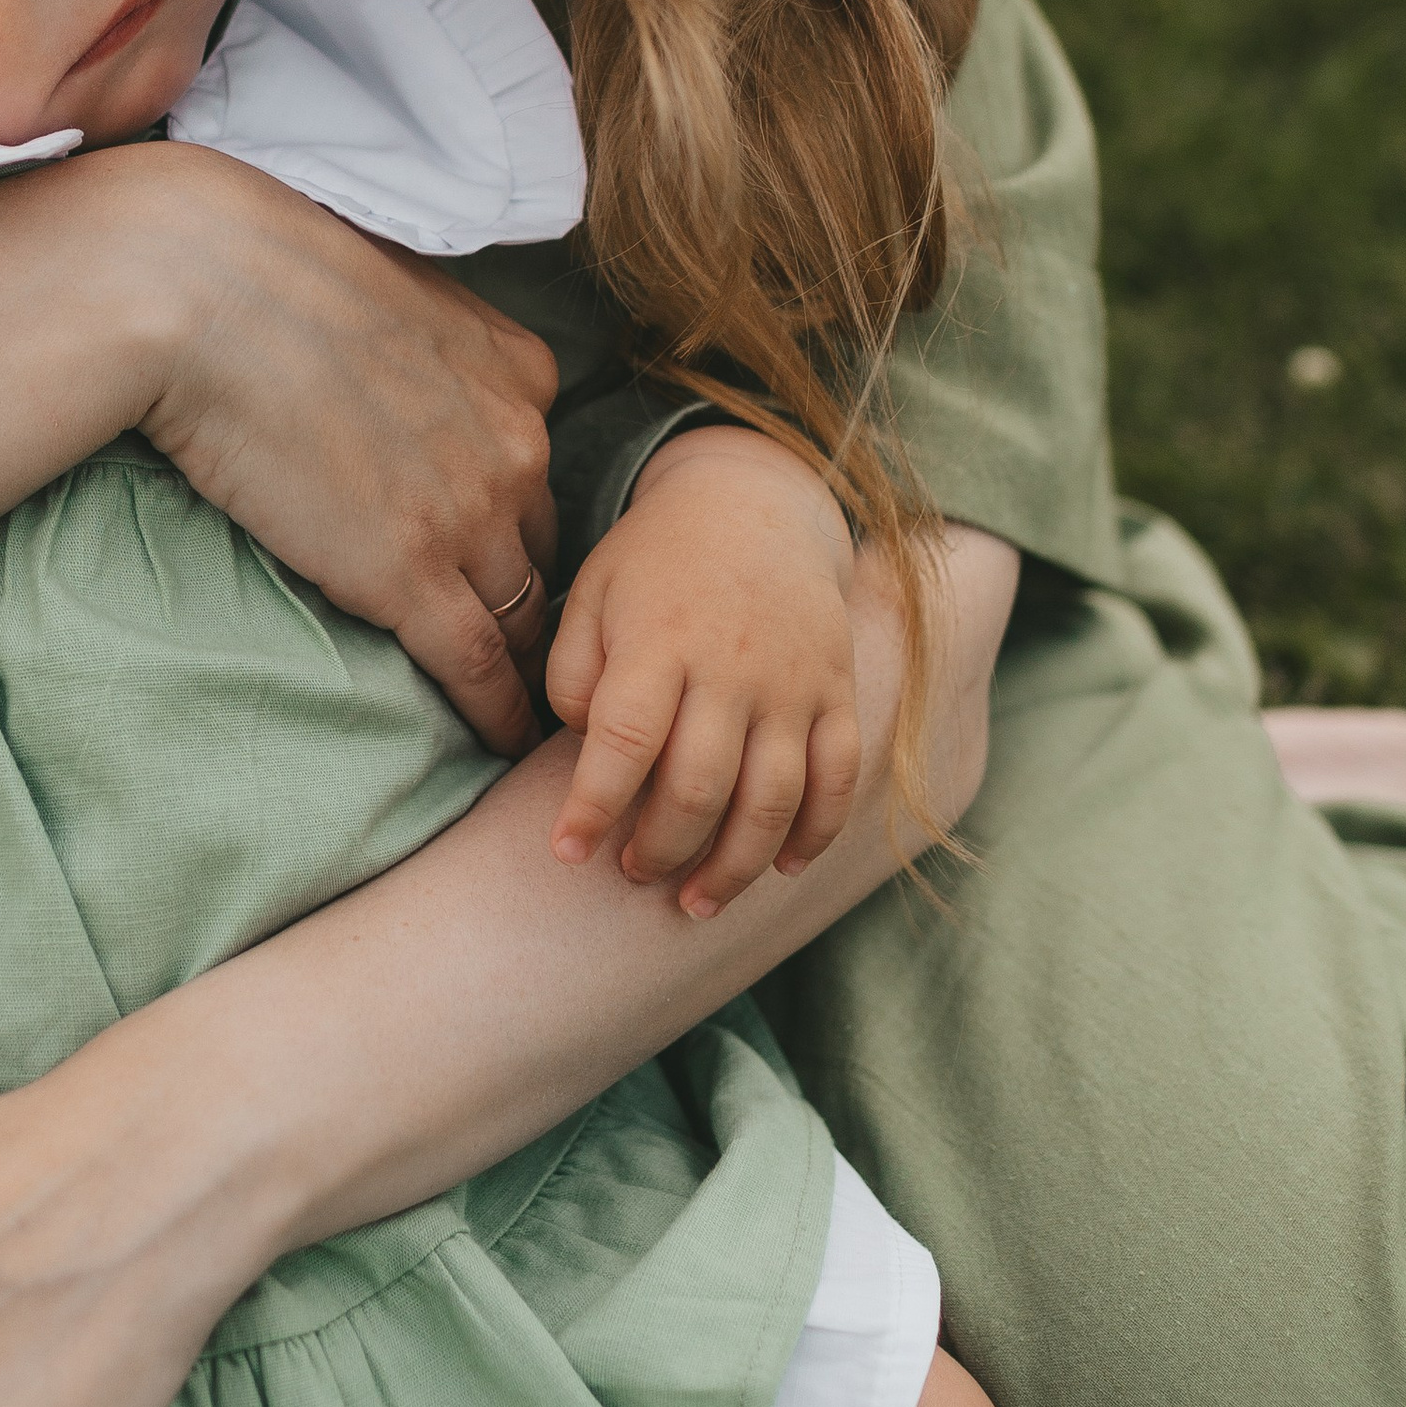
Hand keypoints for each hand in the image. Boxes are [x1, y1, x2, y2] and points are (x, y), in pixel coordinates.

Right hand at [122, 143, 560, 752]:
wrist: (204, 291)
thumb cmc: (266, 271)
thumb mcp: (388, 286)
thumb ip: (421, 341)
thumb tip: (398, 359)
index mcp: (519, 368)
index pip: (533, 466)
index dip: (512, 512)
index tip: (498, 546)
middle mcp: (517, 442)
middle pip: (537, 541)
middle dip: (527, 586)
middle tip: (516, 633)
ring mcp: (471, 514)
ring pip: (521, 612)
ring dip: (523, 658)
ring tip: (522, 701)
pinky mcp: (411, 575)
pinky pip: (479, 664)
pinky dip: (496, 710)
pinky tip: (500, 737)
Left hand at [544, 426, 862, 910]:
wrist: (753, 504)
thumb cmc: (656, 561)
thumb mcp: (594, 592)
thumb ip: (573, 670)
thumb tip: (585, 746)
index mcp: (659, 639)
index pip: (624, 739)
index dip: (593, 806)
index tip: (566, 851)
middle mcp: (731, 666)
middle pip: (699, 786)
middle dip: (661, 848)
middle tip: (633, 873)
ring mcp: (794, 683)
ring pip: (772, 800)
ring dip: (734, 866)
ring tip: (695, 903)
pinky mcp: (838, 692)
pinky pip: (838, 778)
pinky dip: (816, 832)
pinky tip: (782, 868)